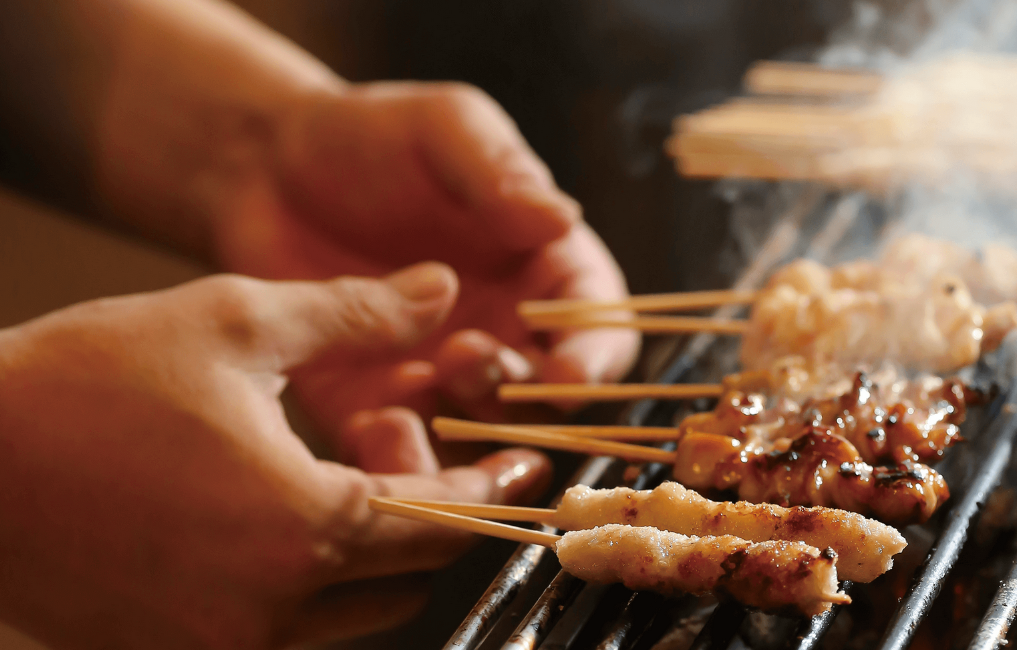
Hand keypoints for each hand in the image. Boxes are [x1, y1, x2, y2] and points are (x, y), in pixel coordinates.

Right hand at [0, 267, 550, 648]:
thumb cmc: (84, 381)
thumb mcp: (235, 321)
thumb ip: (358, 313)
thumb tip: (440, 287)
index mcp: (303, 524)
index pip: (442, 522)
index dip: (492, 490)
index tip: (523, 466)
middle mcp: (272, 607)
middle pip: (411, 581)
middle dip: (446, 528)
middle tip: (460, 472)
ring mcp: (222, 644)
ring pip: (356, 615)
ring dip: (384, 559)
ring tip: (379, 487)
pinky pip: (286, 630)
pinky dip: (315, 585)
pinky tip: (294, 521)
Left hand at [203, 82, 639, 428]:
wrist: (268, 165)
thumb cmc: (373, 134)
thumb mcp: (446, 129)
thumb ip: (501, 172)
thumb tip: (563, 216)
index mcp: (546, 268)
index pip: (600, 327)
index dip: (593, 358)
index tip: (567, 373)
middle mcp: (510, 331)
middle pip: (548, 397)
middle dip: (517, 393)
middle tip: (463, 354)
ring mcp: (445, 375)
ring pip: (485, 439)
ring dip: (465, 433)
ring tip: (415, 379)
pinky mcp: (381, 404)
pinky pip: (406, 454)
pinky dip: (398, 454)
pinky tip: (368, 417)